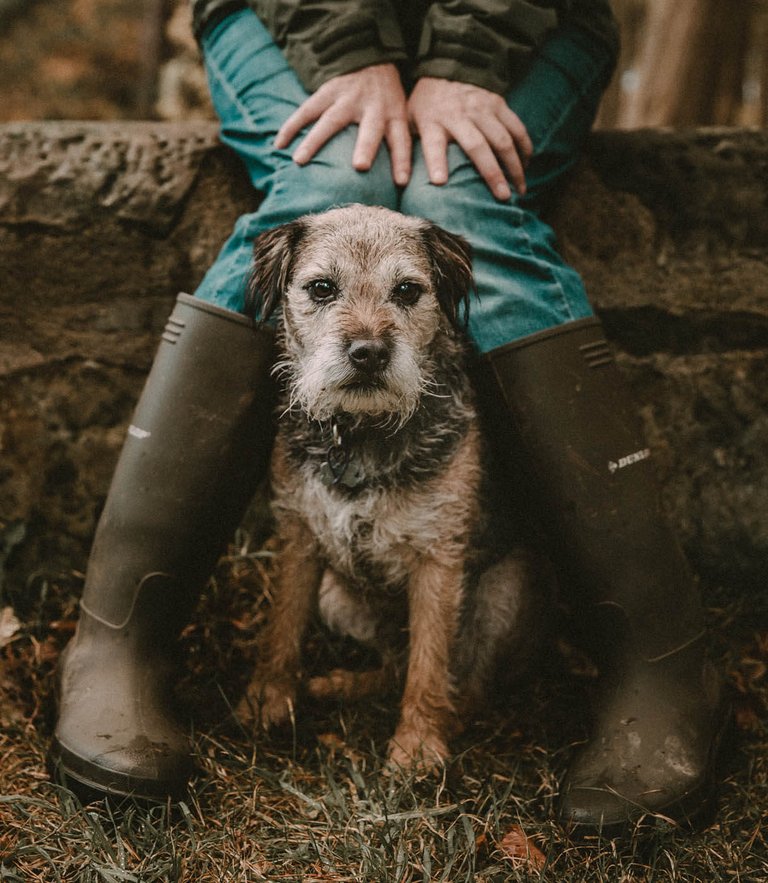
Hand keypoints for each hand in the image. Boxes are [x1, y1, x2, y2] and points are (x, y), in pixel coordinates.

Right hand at [274, 64, 411, 185]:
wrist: (372, 57)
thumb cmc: (387, 100)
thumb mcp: (401, 115)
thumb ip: (400, 141)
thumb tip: (402, 183)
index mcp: (394, 115)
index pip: (402, 140)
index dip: (402, 161)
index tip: (402, 182)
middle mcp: (373, 107)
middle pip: (370, 130)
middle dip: (366, 147)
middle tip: (360, 166)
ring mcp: (348, 98)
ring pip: (330, 121)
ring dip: (314, 141)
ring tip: (299, 160)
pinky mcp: (328, 91)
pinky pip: (307, 110)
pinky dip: (292, 126)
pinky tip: (279, 144)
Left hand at [408, 78, 532, 200]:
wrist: (449, 63)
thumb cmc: (427, 103)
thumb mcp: (409, 119)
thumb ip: (407, 146)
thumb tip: (401, 181)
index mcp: (433, 121)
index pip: (433, 143)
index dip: (436, 162)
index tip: (440, 181)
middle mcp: (459, 115)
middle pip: (477, 147)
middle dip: (491, 173)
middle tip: (502, 197)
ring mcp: (482, 109)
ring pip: (503, 140)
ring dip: (514, 166)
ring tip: (519, 189)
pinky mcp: (499, 104)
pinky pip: (516, 128)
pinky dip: (524, 148)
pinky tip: (526, 166)